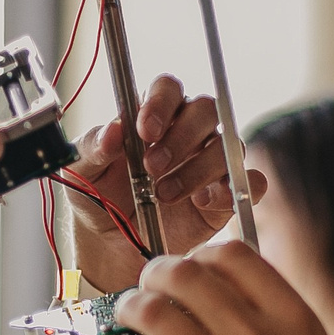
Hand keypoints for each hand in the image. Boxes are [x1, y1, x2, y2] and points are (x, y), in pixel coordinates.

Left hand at [66, 74, 263, 289]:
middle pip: (206, 109)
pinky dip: (233, 190)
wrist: (111, 246)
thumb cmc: (98, 197)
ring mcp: (211, 162)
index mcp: (153, 115)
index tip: (145, 130)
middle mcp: (188, 132)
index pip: (168, 88)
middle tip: (153, 166)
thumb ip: (93, 148)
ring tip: (164, 194)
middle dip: (182, 137)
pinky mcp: (227, 194)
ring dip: (198, 169)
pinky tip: (202, 202)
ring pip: (228, 145)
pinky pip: (251, 182)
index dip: (161, 103)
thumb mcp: (82, 172)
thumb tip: (111, 131)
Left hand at [109, 245, 333, 334]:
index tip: (189, 271)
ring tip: (128, 321)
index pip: (230, 255)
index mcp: (292, 316)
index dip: (200, 256)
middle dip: (155, 275)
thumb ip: (280, 325)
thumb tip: (238, 296)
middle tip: (146, 289)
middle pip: (183, 274)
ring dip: (131, 310)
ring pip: (151, 312)